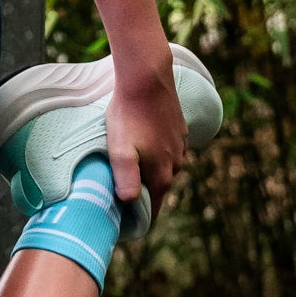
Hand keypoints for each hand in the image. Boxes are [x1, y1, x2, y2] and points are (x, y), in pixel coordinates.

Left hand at [104, 46, 187, 215]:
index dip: (136, 218)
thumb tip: (129, 203)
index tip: (119, 219)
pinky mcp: (178, 129)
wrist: (147, 77)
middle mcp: (175, 165)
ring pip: (162, 167)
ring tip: (126, 161)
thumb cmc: (129, 114)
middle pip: (156, 188)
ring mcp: (179, 146)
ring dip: (147, 168)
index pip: (151, 209)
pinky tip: (140, 139)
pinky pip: (166, 148)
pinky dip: (154, 150)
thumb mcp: (120, 148)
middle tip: (116, 188)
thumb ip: (125, 178)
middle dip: (140, 192)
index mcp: (161, 175)